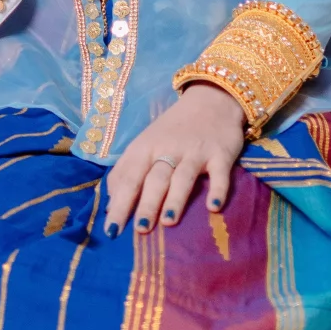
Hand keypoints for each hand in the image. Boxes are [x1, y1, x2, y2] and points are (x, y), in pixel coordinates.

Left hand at [104, 83, 246, 236]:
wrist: (210, 99)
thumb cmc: (172, 130)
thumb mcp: (145, 143)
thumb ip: (128, 171)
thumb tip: (110, 204)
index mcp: (146, 147)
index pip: (129, 177)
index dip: (120, 202)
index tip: (112, 230)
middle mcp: (168, 149)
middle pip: (155, 178)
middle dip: (147, 203)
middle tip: (140, 230)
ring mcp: (195, 152)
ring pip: (183, 176)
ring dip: (175, 198)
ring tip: (168, 221)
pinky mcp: (220, 154)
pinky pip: (219, 174)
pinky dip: (217, 190)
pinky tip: (213, 208)